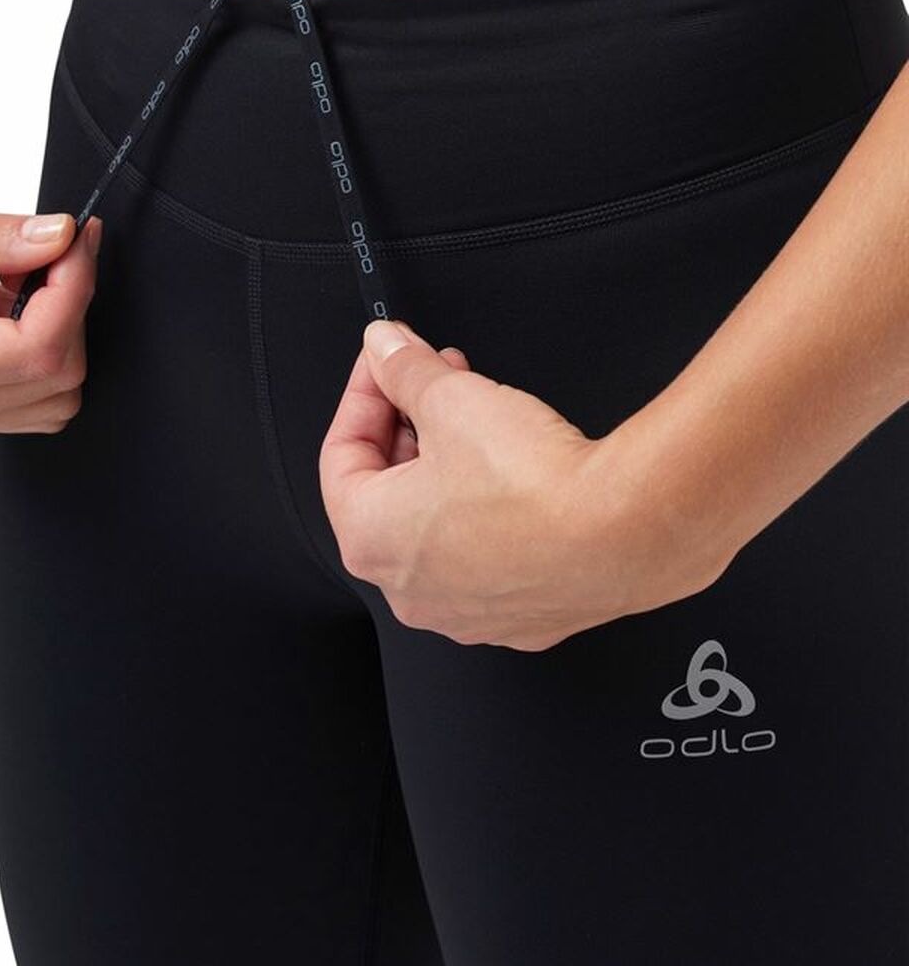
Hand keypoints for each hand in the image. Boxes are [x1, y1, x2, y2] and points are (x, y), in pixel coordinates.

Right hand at [0, 184, 101, 433]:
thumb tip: (59, 238)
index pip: (39, 348)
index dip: (75, 288)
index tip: (76, 238)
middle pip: (58, 376)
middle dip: (72, 306)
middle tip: (52, 248)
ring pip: (55, 397)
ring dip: (59, 333)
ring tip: (19, 281)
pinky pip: (32, 399)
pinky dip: (41, 352)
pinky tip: (7, 306)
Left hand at [318, 318, 735, 650]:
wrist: (625, 534)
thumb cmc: (532, 485)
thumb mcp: (452, 399)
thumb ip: (405, 370)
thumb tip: (385, 348)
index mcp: (369, 539)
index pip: (340, 455)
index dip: (364, 394)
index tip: (384, 361)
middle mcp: (407, 590)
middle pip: (386, 492)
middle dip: (407, 426)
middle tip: (431, 380)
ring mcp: (465, 612)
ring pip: (436, 526)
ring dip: (444, 466)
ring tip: (476, 415)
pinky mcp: (519, 617)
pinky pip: (485, 555)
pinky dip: (486, 511)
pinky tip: (511, 472)